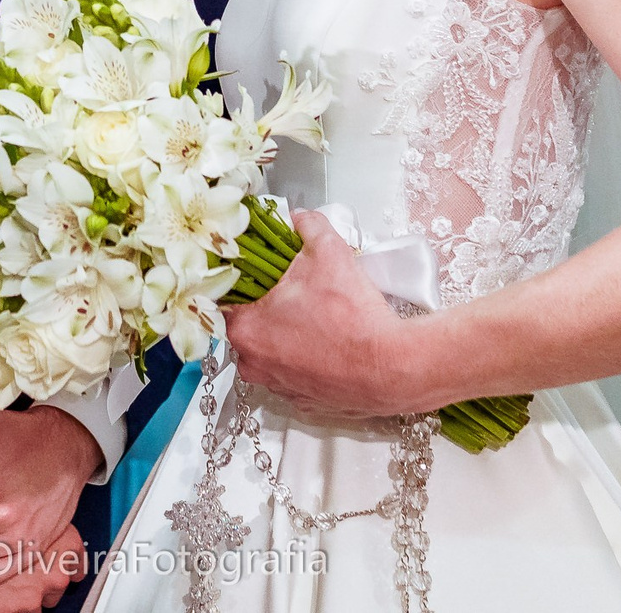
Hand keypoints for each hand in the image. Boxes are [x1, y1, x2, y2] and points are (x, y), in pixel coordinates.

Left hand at [226, 211, 417, 418]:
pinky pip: (293, 371)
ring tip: (316, 314)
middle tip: (296, 287)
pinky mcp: (301, 401)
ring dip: (287, 331)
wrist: (392, 369)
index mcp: (246, 328)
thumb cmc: (354, 319)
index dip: (246, 276)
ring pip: (271, 348)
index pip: (228, 295)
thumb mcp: (330, 253)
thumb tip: (299, 218)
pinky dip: (305, 356)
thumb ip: (308, 227)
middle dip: (268, 303)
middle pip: (249, 322)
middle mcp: (253, 363)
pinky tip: (327, 341)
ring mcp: (277, 386)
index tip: (263, 268)